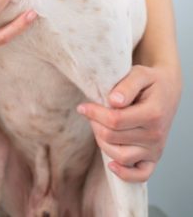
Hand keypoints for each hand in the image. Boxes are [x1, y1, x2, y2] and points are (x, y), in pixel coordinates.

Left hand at [77, 64, 181, 181]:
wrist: (167, 90)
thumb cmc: (150, 81)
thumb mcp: (140, 74)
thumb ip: (127, 85)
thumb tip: (114, 101)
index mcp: (152, 114)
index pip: (114, 120)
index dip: (94, 113)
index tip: (83, 106)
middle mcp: (155, 135)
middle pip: (112, 137)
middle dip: (95, 124)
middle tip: (91, 112)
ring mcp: (155, 149)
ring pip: (120, 156)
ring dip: (102, 142)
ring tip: (99, 127)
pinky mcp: (153, 158)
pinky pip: (141, 175)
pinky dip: (125, 174)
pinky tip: (111, 164)